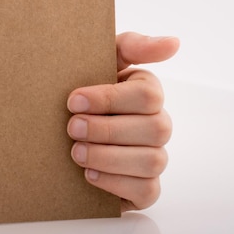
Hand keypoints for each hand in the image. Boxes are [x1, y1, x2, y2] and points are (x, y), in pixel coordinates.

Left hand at [67, 32, 179, 211]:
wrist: (59, 137)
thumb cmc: (83, 97)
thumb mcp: (101, 63)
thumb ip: (133, 47)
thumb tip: (174, 42)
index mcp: (149, 93)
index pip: (148, 95)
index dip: (109, 99)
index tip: (73, 101)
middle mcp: (158, 126)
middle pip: (154, 129)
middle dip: (107, 129)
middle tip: (72, 128)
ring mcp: (154, 158)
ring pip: (151, 161)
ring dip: (109, 157)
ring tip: (77, 152)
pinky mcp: (146, 189)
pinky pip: (146, 190)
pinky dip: (116, 183)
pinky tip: (89, 174)